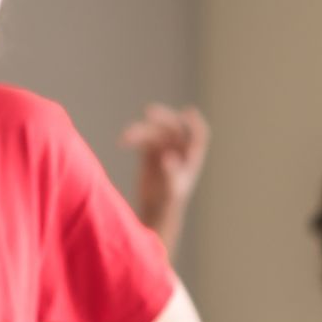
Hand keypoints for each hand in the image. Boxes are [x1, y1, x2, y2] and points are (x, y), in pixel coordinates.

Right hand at [122, 103, 208, 232]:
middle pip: (174, 127)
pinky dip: (133, 137)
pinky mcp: (150, 150)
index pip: (198, 135)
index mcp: (192, 157)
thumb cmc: (168, 202)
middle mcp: (180, 149)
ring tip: (127, 136)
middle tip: (149, 111)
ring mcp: (165, 147)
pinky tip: (123, 140)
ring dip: (140, 131)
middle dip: (163, 118)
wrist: (154, 209)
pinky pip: (142, 137)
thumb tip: (168, 157)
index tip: (188, 113)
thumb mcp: (171, 190)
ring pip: (154, 131)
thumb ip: (171, 173)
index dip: (194, 123)